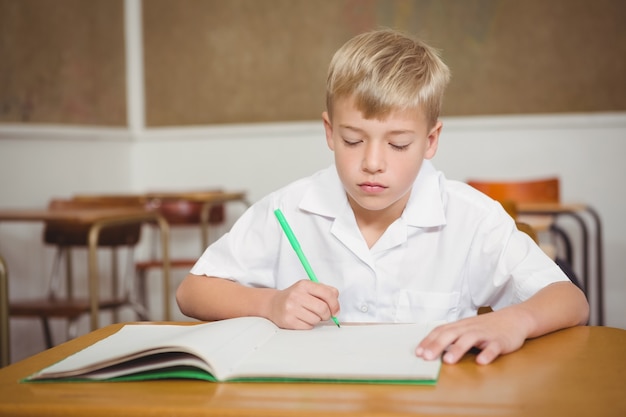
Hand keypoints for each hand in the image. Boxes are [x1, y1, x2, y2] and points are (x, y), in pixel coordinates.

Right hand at [267, 280, 339, 329]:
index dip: (335, 304)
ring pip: (316, 319)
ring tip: (310, 315)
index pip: (327, 293)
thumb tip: (336, 304)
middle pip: (323, 309)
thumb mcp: (308, 288)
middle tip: (324, 315)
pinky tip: (303, 319)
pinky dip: (309, 325)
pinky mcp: (288, 320)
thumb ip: (325, 291)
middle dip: (327, 314)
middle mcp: (296, 295)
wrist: (274, 304)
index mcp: (304, 285)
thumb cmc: (295, 296)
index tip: (335, 310)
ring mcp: (291, 308)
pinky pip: (308, 327)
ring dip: (317, 320)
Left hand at [415, 308, 531, 364]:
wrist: (514, 318)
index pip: (441, 331)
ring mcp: (485, 334)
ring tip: (449, 361)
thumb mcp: (466, 329)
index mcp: (460, 326)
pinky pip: (493, 347)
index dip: (429, 341)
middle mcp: (470, 328)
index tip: (418, 352)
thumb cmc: (486, 327)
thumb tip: (431, 349)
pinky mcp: (500, 341)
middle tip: (426, 358)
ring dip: (458, 349)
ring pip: (470, 339)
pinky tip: (481, 362)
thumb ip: (452, 337)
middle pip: (451, 334)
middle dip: (437, 346)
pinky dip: (487, 354)